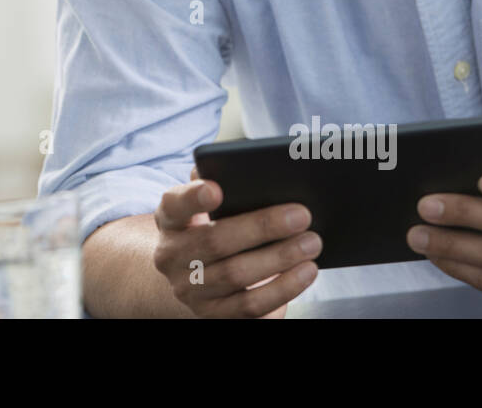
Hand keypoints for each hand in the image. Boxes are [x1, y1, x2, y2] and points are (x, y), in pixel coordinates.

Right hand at [151, 166, 321, 317]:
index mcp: (169, 219)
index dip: (193, 198)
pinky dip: (283, 289)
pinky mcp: (213, 316)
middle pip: (215, 242)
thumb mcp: (205, 205)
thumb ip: (216, 181)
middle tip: (302, 215)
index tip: (217, 190)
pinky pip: (251, 306)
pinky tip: (306, 272)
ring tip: (312, 243)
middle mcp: (171, 256)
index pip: (175, 205)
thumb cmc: (210, 227)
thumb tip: (236, 164)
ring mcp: (190, 290)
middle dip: (262, 227)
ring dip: (280, 259)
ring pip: (236, 276)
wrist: (195, 275)